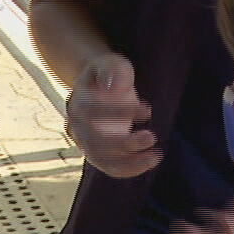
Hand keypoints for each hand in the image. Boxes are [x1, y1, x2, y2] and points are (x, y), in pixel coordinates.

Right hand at [66, 53, 161, 177]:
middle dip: (124, 143)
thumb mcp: (112, 64)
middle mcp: (78, 125)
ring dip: (129, 162)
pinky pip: (110, 168)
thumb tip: (111, 86)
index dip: (118, 113)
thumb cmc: (109, 75)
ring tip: (155, 155)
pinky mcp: (98, 154)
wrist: (100, 87)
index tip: (147, 110)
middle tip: (151, 136)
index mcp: (79, 101)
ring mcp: (86, 142)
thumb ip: (113, 71)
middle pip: (95, 141)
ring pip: (102, 159)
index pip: (92, 111)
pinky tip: (150, 161)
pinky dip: (129, 169)